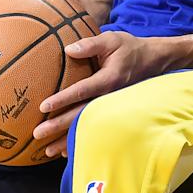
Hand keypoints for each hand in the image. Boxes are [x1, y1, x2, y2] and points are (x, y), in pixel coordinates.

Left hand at [33, 31, 172, 157]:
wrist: (153, 61)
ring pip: (86, 127)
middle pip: (80, 115)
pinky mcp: (112, 112)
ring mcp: (111, 108)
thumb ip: (90, 44)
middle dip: (59, 126)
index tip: (44, 106)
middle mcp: (109, 97)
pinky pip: (95, 129)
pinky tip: (65, 152)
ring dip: (66, 140)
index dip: (63, 99)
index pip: (82, 91)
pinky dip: (80, 142)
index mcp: (108, 79)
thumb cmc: (129, 49)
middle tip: (38, 133)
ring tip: (46, 151)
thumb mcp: (112, 40)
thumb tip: (68, 49)